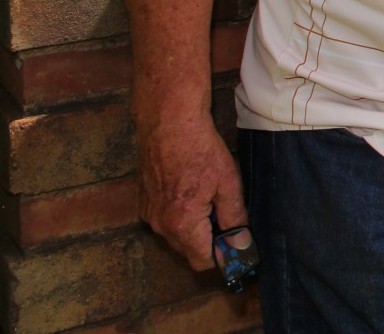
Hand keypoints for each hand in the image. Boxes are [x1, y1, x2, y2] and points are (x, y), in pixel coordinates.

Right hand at [136, 113, 247, 270]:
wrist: (168, 123)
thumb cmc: (201, 150)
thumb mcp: (228, 182)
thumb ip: (234, 217)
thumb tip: (241, 244)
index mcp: (182, 223)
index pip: (202, 261)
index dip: (221, 256)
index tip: (235, 244)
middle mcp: (160, 225)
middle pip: (188, 250)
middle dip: (208, 241)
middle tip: (225, 215)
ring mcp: (148, 213)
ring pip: (175, 236)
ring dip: (193, 227)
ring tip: (207, 197)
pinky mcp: (142, 201)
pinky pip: (164, 220)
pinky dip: (178, 215)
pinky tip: (189, 190)